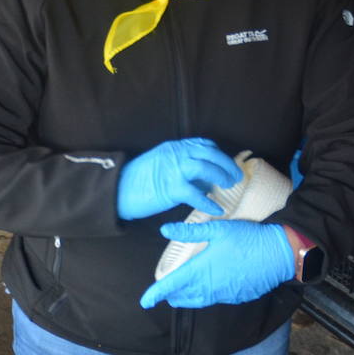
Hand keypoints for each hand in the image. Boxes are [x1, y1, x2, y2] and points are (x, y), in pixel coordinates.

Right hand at [116, 138, 241, 219]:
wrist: (117, 191)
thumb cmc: (137, 180)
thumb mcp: (160, 164)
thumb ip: (181, 166)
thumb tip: (204, 178)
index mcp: (173, 147)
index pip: (203, 144)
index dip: (218, 154)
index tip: (225, 163)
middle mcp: (175, 154)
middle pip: (210, 154)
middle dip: (227, 164)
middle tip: (236, 176)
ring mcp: (174, 170)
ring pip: (206, 168)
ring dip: (222, 177)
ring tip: (229, 187)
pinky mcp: (171, 188)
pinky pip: (197, 194)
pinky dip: (209, 202)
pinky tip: (217, 209)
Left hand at [139, 221, 294, 308]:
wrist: (280, 254)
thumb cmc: (248, 238)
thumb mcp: (217, 229)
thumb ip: (189, 232)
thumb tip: (165, 230)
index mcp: (201, 270)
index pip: (172, 286)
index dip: (155, 294)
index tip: (145, 301)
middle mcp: (210, 287)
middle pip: (183, 297)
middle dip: (171, 296)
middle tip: (164, 291)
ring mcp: (225, 294)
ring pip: (199, 301)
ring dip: (188, 297)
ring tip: (181, 292)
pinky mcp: (237, 297)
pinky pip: (216, 300)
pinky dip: (206, 296)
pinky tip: (209, 287)